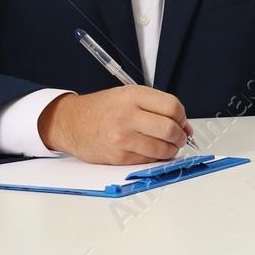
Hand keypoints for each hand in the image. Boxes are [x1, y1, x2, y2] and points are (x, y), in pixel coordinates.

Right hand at [38, 87, 193, 163]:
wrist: (71, 122)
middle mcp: (127, 116)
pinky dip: (156, 158)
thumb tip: (184, 125)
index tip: (182, 122)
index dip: (183, 117)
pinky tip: (154, 152)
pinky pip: (148, 160)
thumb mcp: (128, 95)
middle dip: (180, 136)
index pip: (172, 107)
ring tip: (169, 146)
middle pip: (169, 129)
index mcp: (133, 96)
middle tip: (180, 137)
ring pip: (161, 148)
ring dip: (172, 149)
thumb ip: (156, 105)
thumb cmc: (102, 109)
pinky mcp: (118, 156)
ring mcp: (122, 138)